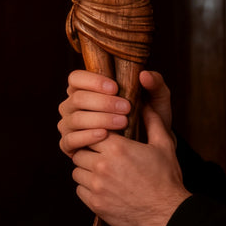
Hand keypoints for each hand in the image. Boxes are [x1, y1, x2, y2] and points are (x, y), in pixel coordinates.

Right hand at [57, 69, 172, 156]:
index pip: (76, 78)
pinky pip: (70, 140)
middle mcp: (72, 105)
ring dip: (99, 119)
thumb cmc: (148, 119)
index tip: (115, 87)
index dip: (92, 81)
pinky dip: (87, 136)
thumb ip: (155, 84)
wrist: (148, 150)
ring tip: (122, 123)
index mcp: (86, 89)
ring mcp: (69, 125)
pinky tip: (104, 135)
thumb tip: (144, 75)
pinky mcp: (69, 145)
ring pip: (75, 119)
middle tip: (126, 108)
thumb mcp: (157, 101)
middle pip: (77, 99)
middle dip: (102, 103)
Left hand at [58, 70, 188, 225]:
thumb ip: (152, 121)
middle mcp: (102, 166)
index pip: (91, 132)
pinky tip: (102, 186)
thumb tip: (145, 103)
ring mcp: (97, 186)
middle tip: (100, 154)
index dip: (97, 134)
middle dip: (89, 151)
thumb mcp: (164, 145)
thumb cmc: (166, 178)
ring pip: (77, 170)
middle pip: (80, 151)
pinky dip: (87, 187)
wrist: (167, 214)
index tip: (103, 138)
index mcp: (117, 148)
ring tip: (101, 170)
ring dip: (85, 169)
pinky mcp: (95, 204)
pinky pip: (79, 189)